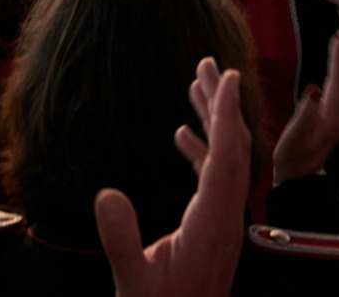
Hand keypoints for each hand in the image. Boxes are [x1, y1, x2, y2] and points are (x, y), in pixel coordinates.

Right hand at [96, 57, 248, 296]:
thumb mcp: (133, 281)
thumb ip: (121, 239)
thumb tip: (106, 192)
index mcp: (211, 223)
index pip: (225, 158)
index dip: (225, 115)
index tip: (227, 76)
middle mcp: (225, 216)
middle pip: (232, 148)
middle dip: (220, 104)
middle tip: (207, 63)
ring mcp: (223, 221)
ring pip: (225, 161)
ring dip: (212, 122)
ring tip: (195, 84)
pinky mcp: (214, 227)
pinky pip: (214, 179)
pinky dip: (202, 151)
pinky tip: (182, 135)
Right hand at [273, 31, 338, 184]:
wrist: (299, 183)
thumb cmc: (291, 161)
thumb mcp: (292, 140)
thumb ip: (304, 115)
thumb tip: (314, 90)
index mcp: (331, 119)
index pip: (338, 82)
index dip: (338, 59)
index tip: (337, 38)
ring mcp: (338, 121)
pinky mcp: (333, 122)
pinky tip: (337, 71)